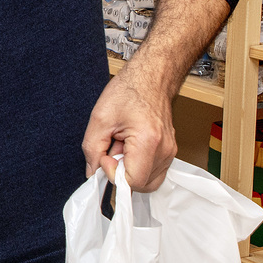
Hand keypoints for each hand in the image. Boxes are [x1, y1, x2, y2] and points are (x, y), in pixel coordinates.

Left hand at [82, 68, 175, 191]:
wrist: (152, 77)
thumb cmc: (129, 91)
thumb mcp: (100, 118)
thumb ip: (91, 150)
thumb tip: (92, 173)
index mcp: (149, 142)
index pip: (133, 182)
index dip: (113, 174)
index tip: (105, 155)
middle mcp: (165, 150)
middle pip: (142, 185)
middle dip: (121, 174)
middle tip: (112, 151)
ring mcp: (170, 152)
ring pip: (148, 181)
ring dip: (129, 169)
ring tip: (121, 145)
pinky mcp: (170, 151)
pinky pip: (153, 171)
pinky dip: (138, 165)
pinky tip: (130, 146)